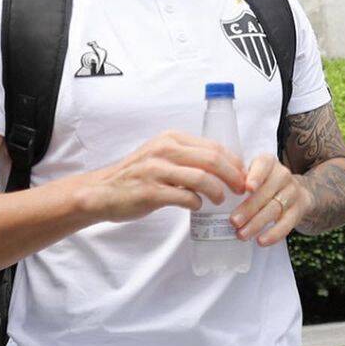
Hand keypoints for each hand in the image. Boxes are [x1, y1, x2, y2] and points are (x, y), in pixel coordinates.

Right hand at [79, 130, 245, 223]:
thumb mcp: (160, 154)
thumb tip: (223, 165)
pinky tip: (197, 207)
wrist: (102, 191)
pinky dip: (196, 203)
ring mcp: (157, 170)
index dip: (233, 161)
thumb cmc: (136, 175)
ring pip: (202, 177)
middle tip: (240, 189)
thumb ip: (186, 155)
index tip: (242, 174)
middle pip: (213, 159)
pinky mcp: (151, 192)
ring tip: (220, 200)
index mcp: (171, 138)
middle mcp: (165, 150)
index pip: (213, 146)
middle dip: (233, 175)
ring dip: (217, 191)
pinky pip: (185, 197)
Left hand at [230, 154, 311, 246]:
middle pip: (266, 192)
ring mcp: (293, 192)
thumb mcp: (254, 173)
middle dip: (248, 209)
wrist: (297, 190)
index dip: (256, 176)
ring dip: (257, 223)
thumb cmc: (265, 183)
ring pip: (274, 209)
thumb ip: (240, 178)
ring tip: (241, 234)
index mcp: (269, 162)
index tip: (247, 188)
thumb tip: (215, 192)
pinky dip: (274, 234)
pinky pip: (287, 223)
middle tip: (233, 222)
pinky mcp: (299, 209)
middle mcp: (283, 174)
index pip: (264, 165)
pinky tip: (261, 241)